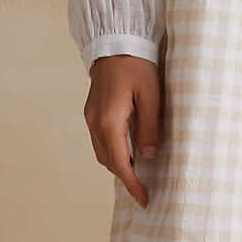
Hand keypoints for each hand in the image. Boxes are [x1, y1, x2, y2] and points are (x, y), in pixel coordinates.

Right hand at [85, 52, 163, 207]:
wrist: (116, 41)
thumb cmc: (137, 65)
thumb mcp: (151, 95)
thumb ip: (149, 127)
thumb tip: (148, 156)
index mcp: (109, 120)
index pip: (120, 162)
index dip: (132, 183)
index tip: (144, 199)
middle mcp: (95, 122)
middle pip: (108, 161)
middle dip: (125, 177)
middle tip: (144, 190)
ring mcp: (90, 117)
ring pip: (102, 152)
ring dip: (118, 165)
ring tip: (138, 174)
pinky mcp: (92, 111)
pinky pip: (100, 140)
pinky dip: (113, 152)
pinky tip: (128, 152)